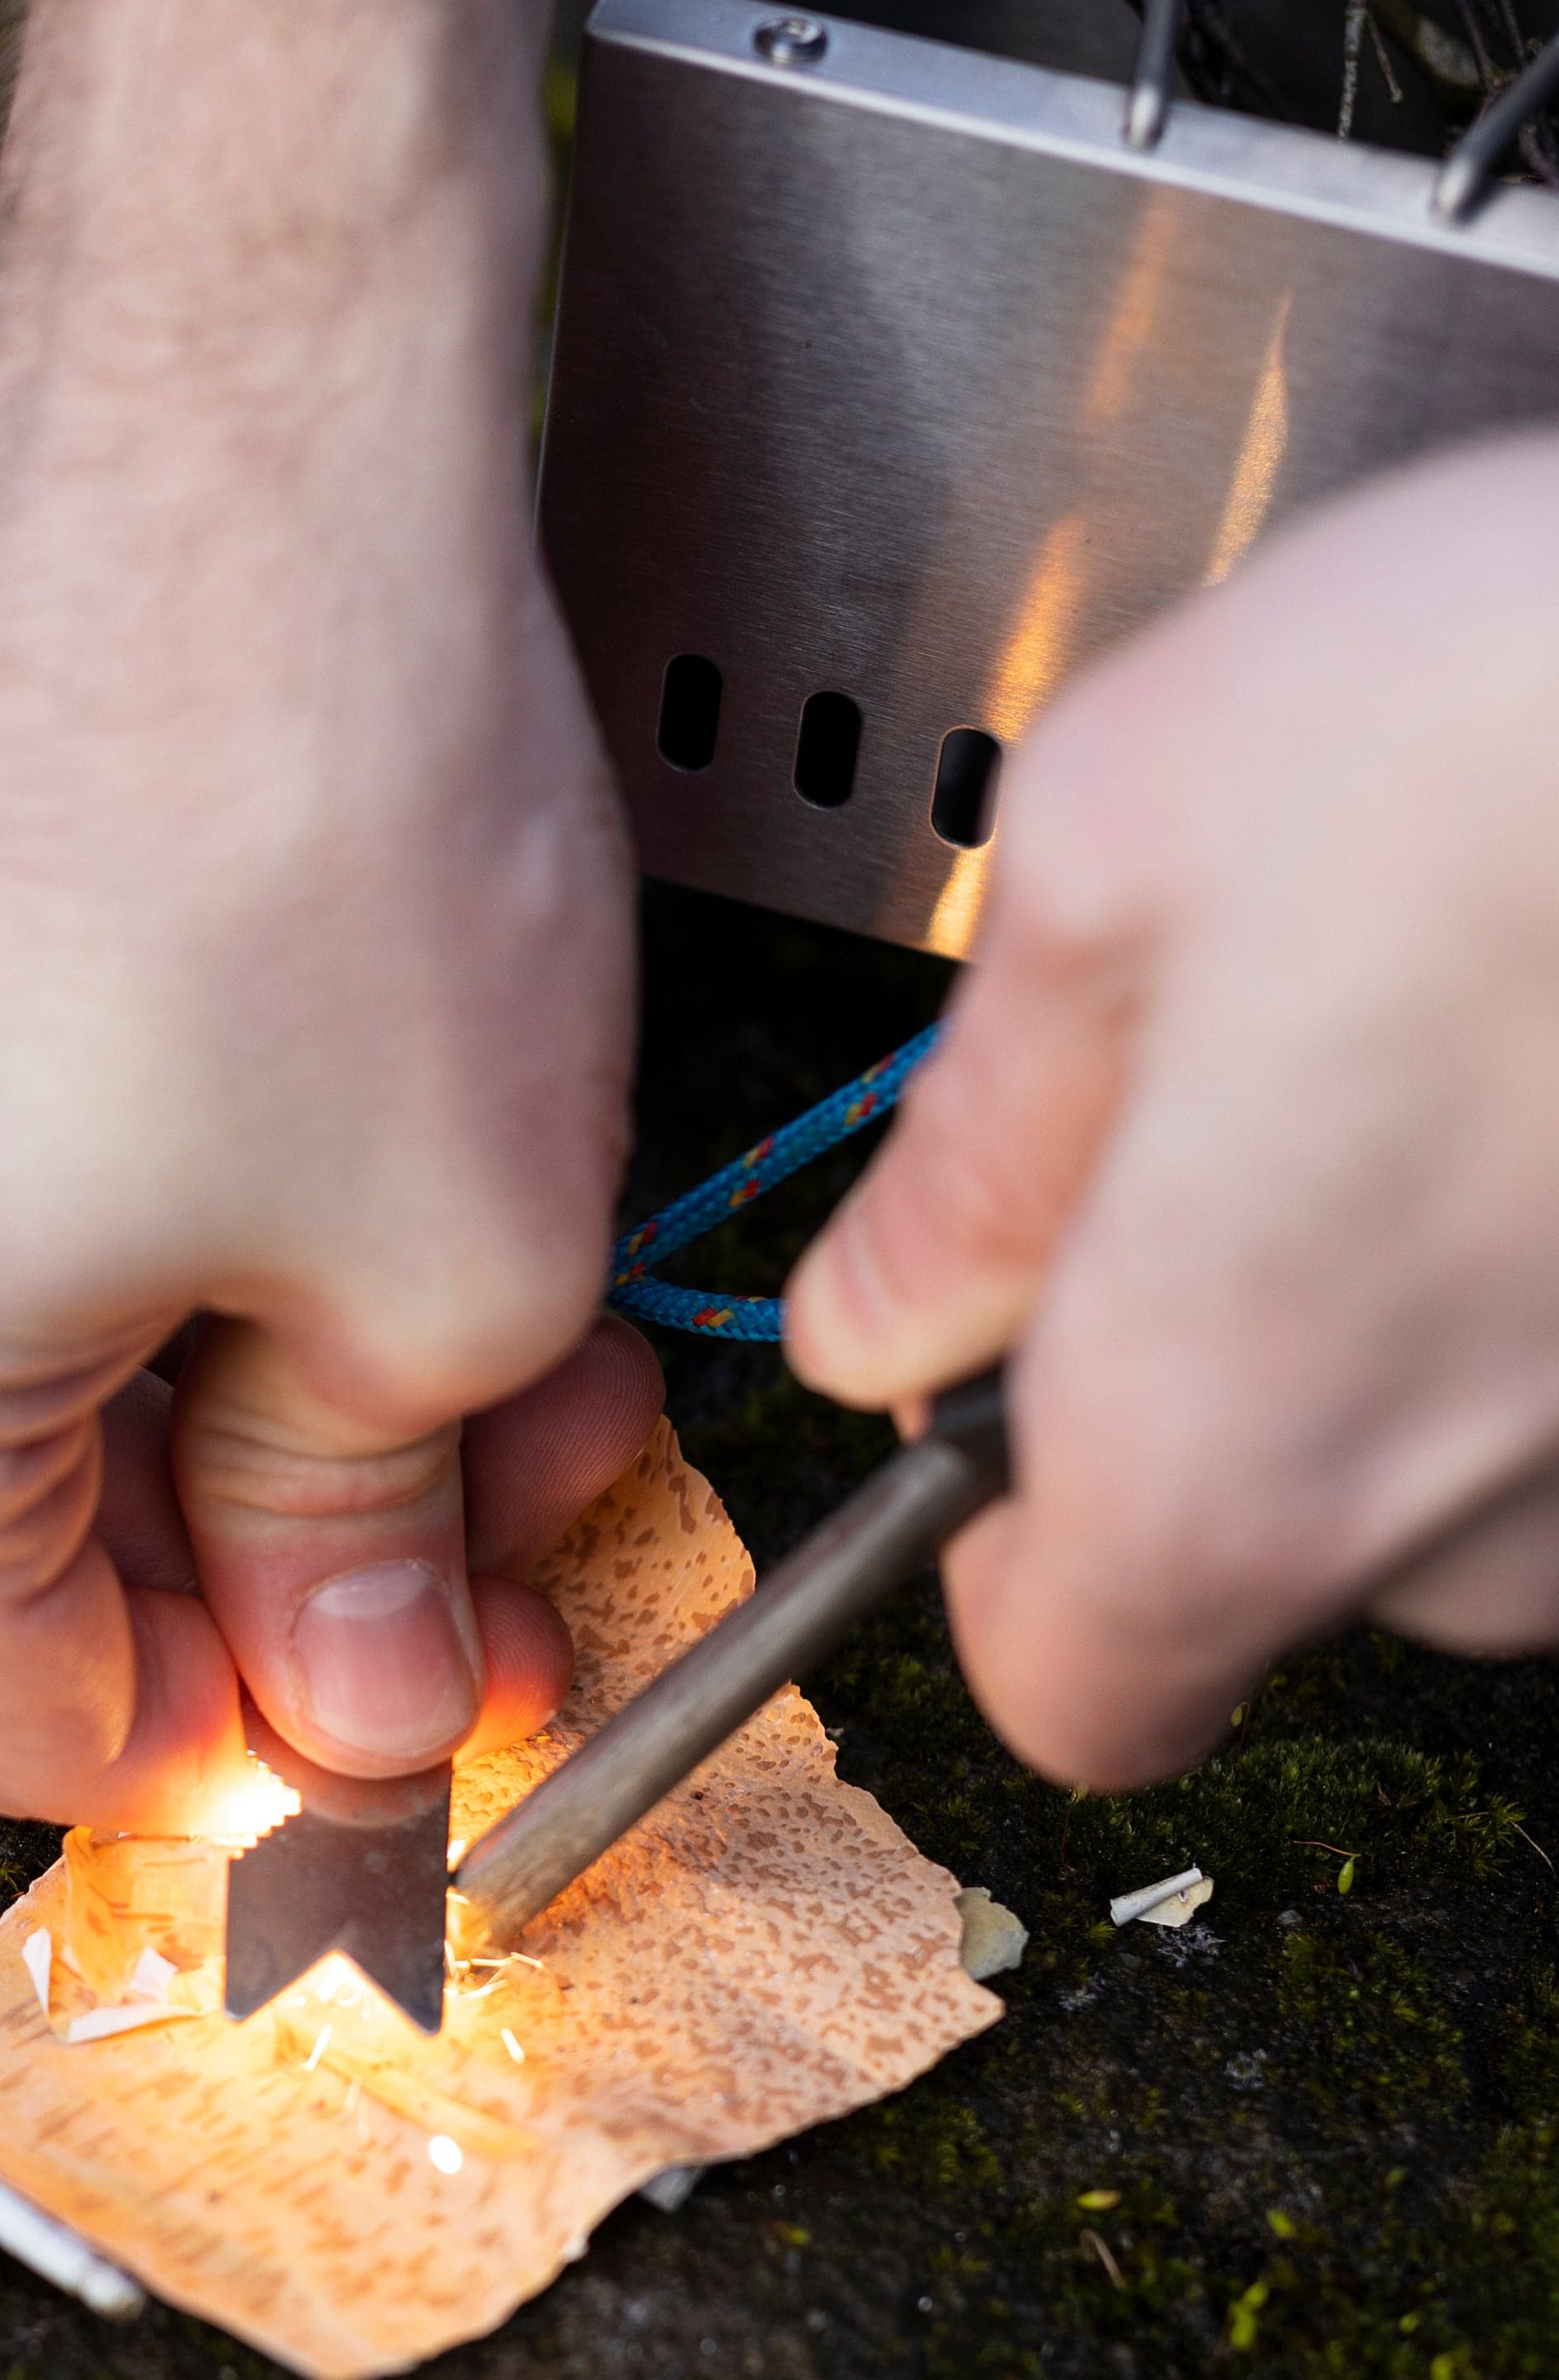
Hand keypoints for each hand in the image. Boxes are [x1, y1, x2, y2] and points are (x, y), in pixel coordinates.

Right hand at [0, 343, 655, 1826]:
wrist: (234, 411)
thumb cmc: (322, 815)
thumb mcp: (443, 1284)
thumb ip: (372, 1556)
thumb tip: (345, 1719)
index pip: (37, 1730)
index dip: (263, 1761)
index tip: (428, 1718)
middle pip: (20, 1558)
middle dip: (293, 1562)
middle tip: (526, 1514)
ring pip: (13, 1389)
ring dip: (253, 1400)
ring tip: (493, 1331)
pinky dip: (159, 1256)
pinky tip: (344, 1201)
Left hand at [787, 431, 1558, 1786]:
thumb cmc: (1533, 688)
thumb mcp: (1120, 840)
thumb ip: (974, 1142)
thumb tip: (885, 1315)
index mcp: (1227, 1437)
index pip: (1072, 1691)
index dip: (1008, 1557)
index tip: (1004, 1381)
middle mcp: (1493, 1526)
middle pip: (1291, 1562)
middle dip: (1233, 1368)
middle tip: (1260, 1082)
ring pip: (1497, 1474)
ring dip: (1447, 1304)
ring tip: (1476, 1021)